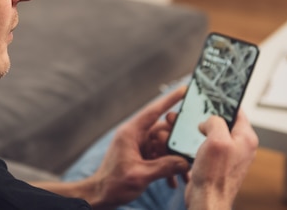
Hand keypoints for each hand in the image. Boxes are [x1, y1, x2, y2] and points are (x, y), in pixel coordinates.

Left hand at [87, 86, 189, 208]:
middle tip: (185, 155)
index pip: (153, 111)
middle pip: (163, 130)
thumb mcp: (140, 175)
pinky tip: (174, 181)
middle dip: (176, 143)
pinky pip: (160, 156)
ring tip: (184, 174)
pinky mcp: (141, 157)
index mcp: (131, 133)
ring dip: (174, 159)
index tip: (184, 89)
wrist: (101, 196)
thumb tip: (185, 162)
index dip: (169, 99)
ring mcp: (138, 146)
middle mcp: (135, 136)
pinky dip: (168, 167)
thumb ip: (164, 167)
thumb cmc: (113, 184)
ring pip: (164, 145)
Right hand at [185, 111, 258, 209]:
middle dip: (208, 118)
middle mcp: (241, 146)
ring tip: (190, 130)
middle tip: (196, 116)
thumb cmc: (214, 176)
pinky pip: (209, 145)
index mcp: (246, 138)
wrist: (207, 200)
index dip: (223, 103)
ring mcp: (230, 155)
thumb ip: (216, 122)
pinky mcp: (220, 163)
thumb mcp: (216, 140)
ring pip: (215, 134)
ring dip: (202, 131)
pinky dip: (200, 142)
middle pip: (224, 122)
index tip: (210, 97)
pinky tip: (191, 145)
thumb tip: (210, 120)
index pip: (237, 111)